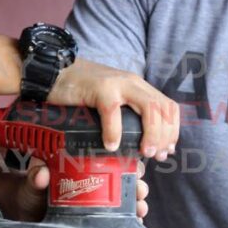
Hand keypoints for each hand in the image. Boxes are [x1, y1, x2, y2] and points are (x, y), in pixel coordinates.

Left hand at [0, 157, 148, 220]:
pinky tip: (136, 225)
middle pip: (124, 182)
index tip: (136, 169)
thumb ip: (35, 179)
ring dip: (137, 204)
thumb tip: (41, 174)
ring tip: (141, 208)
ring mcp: (97, 203)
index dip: (128, 164)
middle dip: (137, 186)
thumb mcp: (33, 183)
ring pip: (125, 202)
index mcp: (83, 168)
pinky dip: (129, 223)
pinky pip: (117, 221)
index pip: (112, 161)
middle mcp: (95, 184)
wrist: (24, 214)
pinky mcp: (96, 222)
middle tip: (140, 190)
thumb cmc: (30, 192)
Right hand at [48, 58, 178, 158]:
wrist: (55, 72)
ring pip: (149, 108)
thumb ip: (124, 116)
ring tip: (143, 152)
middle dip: (165, 136)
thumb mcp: (110, 101)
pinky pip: (113, 111)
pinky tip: (110, 145)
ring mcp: (117, 84)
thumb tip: (137, 144)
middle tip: (155, 155)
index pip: (168, 107)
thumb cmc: (80, 92)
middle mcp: (133, 83)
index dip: (172, 130)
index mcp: (138, 87)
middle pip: (163, 108)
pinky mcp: (99, 88)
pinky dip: (114, 132)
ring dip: (151, 134)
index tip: (165, 151)